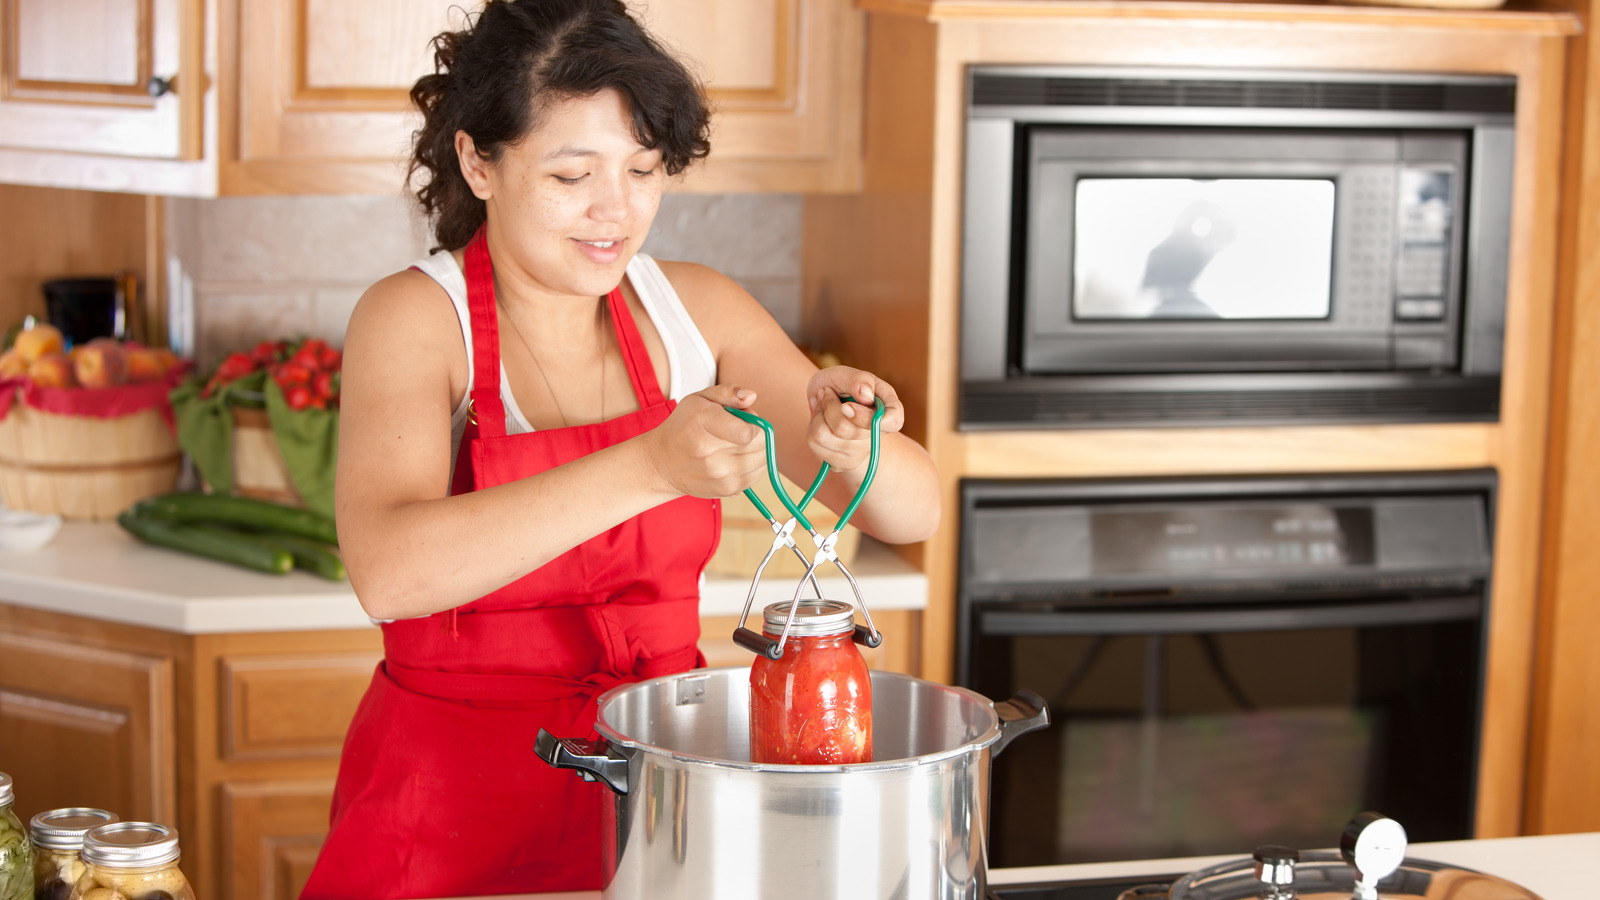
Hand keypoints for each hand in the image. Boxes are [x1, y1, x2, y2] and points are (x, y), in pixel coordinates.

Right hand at [644, 384, 766, 498]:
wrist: (663, 462)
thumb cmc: (684, 426)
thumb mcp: (700, 399)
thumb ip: (728, 392)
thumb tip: (751, 396)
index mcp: (702, 423)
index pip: (748, 432)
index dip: (753, 424)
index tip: (744, 421)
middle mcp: (709, 454)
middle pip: (759, 444)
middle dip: (756, 434)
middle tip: (738, 431)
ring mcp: (719, 476)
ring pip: (762, 459)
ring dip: (756, 450)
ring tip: (735, 444)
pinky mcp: (727, 490)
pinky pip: (757, 474)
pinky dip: (752, 465)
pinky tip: (734, 458)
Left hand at [805, 367, 905, 473]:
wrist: (824, 397)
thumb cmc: (841, 383)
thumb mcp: (848, 373)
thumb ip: (859, 380)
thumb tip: (866, 395)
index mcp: (890, 410)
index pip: (892, 422)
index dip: (866, 418)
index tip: (847, 406)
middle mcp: (878, 435)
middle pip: (846, 430)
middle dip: (829, 406)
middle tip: (827, 392)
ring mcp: (860, 453)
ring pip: (825, 437)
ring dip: (817, 415)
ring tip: (822, 404)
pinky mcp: (841, 463)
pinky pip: (815, 445)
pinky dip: (811, 427)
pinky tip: (820, 421)